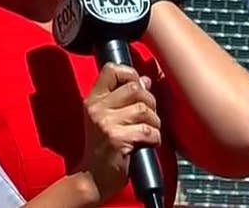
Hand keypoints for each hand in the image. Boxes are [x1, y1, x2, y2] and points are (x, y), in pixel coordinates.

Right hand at [80, 63, 161, 202]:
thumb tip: (146, 80)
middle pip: (135, 88)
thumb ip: (124, 97)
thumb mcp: (106, 118)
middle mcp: (97, 109)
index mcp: (93, 100)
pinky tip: (148, 142)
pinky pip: (148, 130)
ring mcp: (106, 124)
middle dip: (149, 101)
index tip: (138, 86)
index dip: (130, 73)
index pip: (111, 70)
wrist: (93, 178)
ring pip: (144, 109)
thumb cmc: (104, 147)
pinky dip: (155, 137)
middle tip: (148, 116)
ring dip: (154, 121)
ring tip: (148, 131)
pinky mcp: (118, 140)